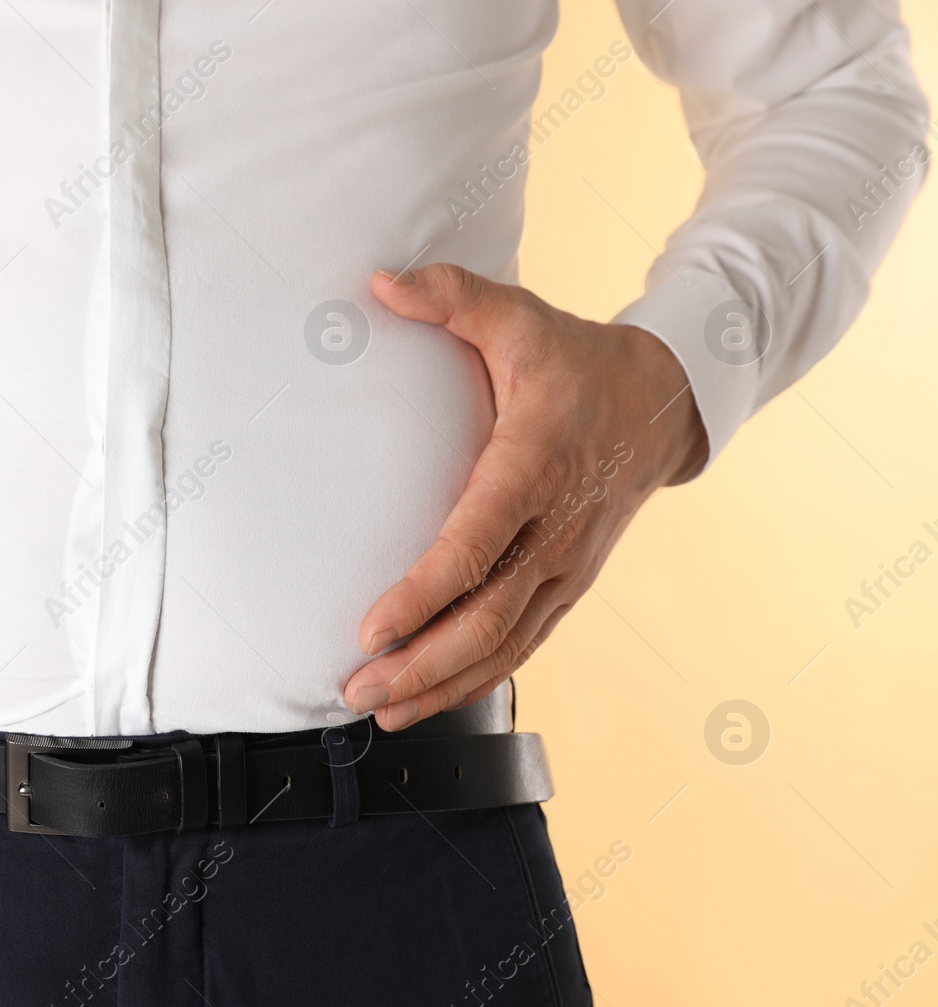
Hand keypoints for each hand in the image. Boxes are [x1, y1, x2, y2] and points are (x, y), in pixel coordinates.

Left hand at [343, 264, 708, 730]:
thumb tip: (379, 282)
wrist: (664, 402)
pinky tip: (427, 699)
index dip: (425, 592)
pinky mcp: (568, 586)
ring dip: (441, 685)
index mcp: (537, 463)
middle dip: (421, 662)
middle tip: (357, 685)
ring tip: (379, 709)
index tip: (371, 626)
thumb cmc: (575, 361)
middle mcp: (557, 528)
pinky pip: (521, 644)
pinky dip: (474, 679)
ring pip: (506, 646)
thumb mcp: (520, 318)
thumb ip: (452, 298)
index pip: (478, 541)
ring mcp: (567, 565)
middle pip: (488, 616)